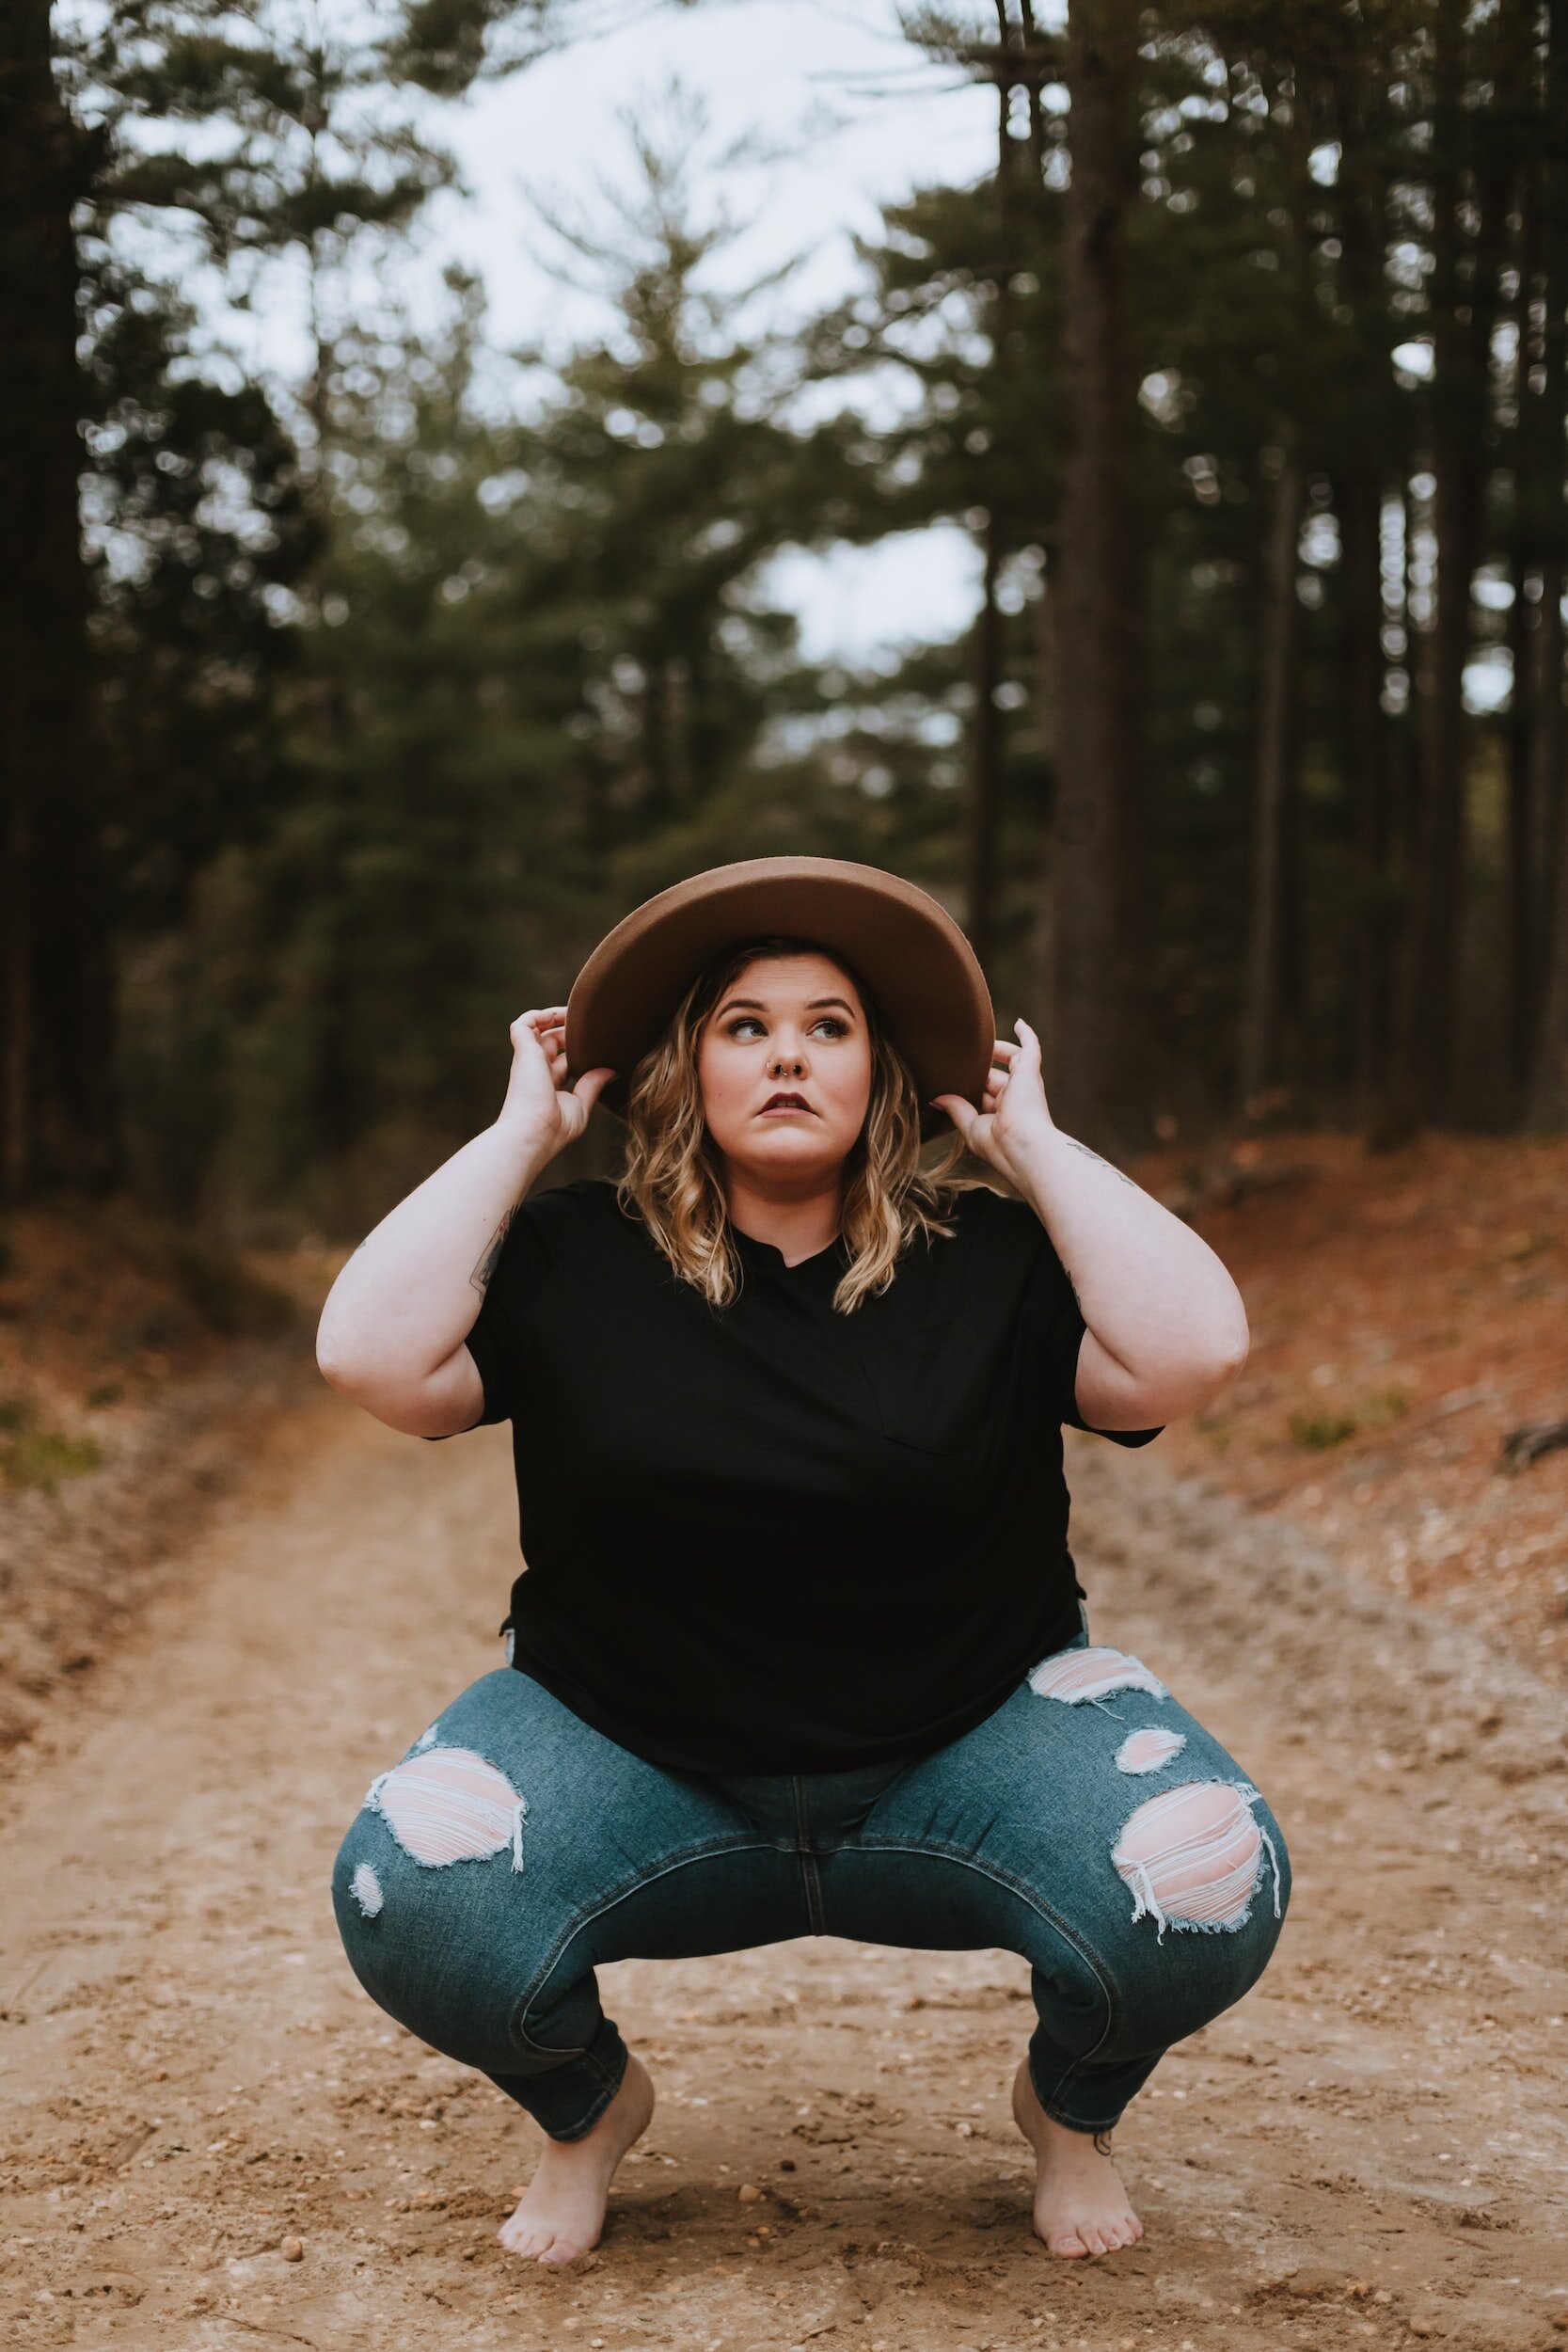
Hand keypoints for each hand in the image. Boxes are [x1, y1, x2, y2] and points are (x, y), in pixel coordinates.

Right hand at [496, 1007, 615, 1155]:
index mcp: (548, 1084)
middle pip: (552, 1041)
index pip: (563, 1060)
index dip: (579, 1050)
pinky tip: (557, 1013)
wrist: (534, 1132)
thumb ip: (592, 1085)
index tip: (601, 1044)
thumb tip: (611, 1071)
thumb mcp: (580, 1105)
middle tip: (595, 1025)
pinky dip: (537, 1014)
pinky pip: (522, 1024)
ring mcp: (528, 1060)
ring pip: (537, 1029)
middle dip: (571, 1031)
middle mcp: (536, 1070)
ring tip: (577, 1011)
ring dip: (555, 1016)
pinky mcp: (523, 1051)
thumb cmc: (555, 1128)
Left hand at [931, 1017, 1055, 1185]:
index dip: (972, 1089)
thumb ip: (956, 1109)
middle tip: (960, 1059)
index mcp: (1002, 1115)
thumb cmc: (997, 1145)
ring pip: (1012, 1060)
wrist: (1020, 1145)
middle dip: (980, 1069)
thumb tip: (936, 1099)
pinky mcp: (1030, 1072)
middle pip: (995, 1077)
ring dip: (998, 1049)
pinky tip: (1019, 1023)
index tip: (956, 1081)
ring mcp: (1024, 1084)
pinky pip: (1031, 1048)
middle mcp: (1015, 1099)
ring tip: (981, 1039)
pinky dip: (1026, 1035)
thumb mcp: (970, 1126)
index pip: (985, 1096)